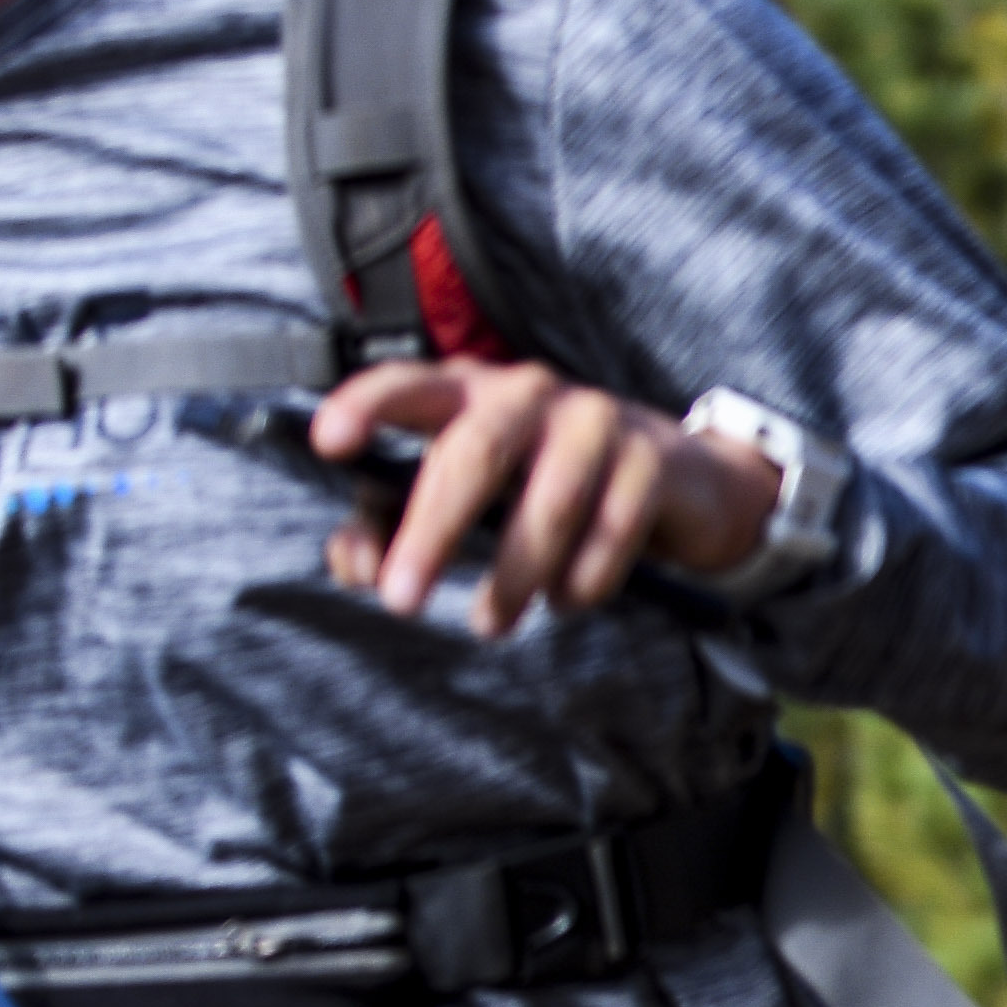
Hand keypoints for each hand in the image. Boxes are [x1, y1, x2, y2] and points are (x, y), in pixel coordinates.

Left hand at [313, 358, 780, 638]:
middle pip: (474, 452)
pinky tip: (567, 601)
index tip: (329, 442)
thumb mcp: (464, 499)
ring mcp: (596, 420)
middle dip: (433, 531)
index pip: (408, 383)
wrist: (677, 482)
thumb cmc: (542, 487)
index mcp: (468, 392)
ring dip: (514, 574)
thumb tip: (357, 566)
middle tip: (402, 601)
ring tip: (490, 623)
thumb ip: (394, 525)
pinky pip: (614, 528)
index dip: (367, 406)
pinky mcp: (652, 459)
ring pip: (550, 502)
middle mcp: (529, 392)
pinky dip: (585, 577)